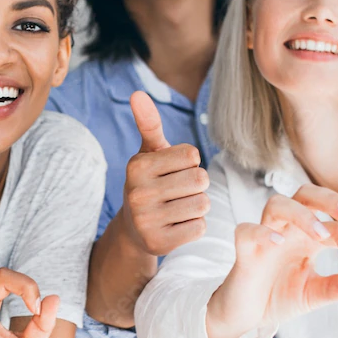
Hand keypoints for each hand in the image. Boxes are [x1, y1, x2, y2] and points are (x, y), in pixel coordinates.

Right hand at [119, 91, 209, 256]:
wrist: (134, 229)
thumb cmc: (149, 183)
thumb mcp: (149, 153)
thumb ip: (149, 124)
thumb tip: (137, 93)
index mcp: (137, 166)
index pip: (192, 154)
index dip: (189, 162)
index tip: (172, 171)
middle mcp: (138, 192)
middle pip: (200, 179)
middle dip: (196, 185)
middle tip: (177, 192)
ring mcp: (146, 220)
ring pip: (202, 204)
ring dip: (197, 206)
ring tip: (177, 207)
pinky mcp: (158, 243)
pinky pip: (199, 227)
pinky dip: (194, 226)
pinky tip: (176, 225)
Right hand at [205, 185, 337, 337]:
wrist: (247, 316)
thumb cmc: (279, 298)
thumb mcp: (313, 295)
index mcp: (309, 238)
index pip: (337, 227)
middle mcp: (288, 231)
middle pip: (306, 194)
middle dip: (329, 198)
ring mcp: (265, 237)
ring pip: (278, 203)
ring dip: (302, 214)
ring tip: (321, 235)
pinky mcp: (244, 250)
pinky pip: (247, 230)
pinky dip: (262, 232)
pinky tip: (278, 243)